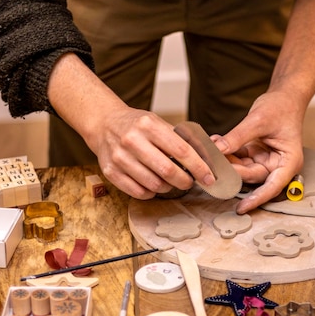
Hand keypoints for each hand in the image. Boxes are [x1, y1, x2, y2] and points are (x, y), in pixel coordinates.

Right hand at [47, 54, 214, 199]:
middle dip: (185, 181)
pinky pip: (139, 192)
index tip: (209, 177)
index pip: (181, 151)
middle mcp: (132, 140)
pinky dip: (151, 192)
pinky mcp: (111, 172)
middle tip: (190, 183)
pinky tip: (154, 185)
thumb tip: (209, 154)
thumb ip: (181, 138)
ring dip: (168, 188)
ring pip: (154, 185)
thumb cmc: (137, 125)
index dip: (199, 167)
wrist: (104, 124)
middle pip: (168, 171)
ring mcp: (119, 157)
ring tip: (170, 182)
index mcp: (149, 125)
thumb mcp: (158, 123)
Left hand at [211, 91, 304, 213]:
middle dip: (231, 172)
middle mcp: (277, 166)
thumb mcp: (259, 119)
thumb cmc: (281, 107)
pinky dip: (226, 153)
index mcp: (288, 162)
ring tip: (210, 150)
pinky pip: (238, 160)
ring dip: (225, 162)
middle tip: (212, 164)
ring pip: (241, 170)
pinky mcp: (254, 156)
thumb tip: (217, 150)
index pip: (273, 186)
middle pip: (252, 177)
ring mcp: (264, 162)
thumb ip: (238, 136)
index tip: (241, 207)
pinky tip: (213, 144)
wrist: (285, 96)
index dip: (257, 199)